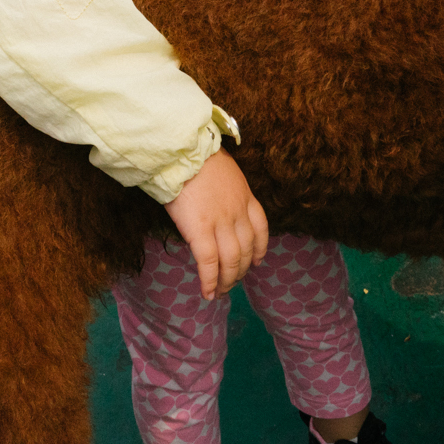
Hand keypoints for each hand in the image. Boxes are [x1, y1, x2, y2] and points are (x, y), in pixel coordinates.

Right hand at [163, 149, 268, 299]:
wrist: (182, 151)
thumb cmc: (195, 155)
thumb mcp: (222, 169)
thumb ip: (225, 188)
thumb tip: (214, 197)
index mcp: (245, 195)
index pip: (261, 228)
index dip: (260, 248)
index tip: (257, 261)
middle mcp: (238, 212)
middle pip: (246, 249)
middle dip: (241, 270)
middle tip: (233, 282)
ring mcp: (221, 222)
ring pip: (231, 260)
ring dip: (228, 280)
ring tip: (221, 292)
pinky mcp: (200, 230)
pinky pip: (208, 263)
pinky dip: (210, 281)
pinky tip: (208, 292)